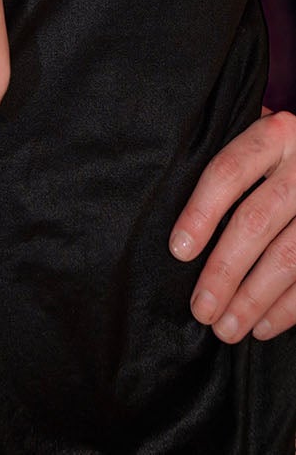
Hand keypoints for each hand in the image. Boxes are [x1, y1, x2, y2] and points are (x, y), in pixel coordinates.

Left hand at [170, 108, 295, 340]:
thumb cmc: (280, 155)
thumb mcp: (258, 141)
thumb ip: (230, 168)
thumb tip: (180, 228)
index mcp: (274, 136)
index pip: (229, 171)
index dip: (201, 211)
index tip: (179, 250)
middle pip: (257, 221)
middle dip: (225, 270)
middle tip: (201, 309)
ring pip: (288, 257)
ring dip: (253, 299)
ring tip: (226, 328)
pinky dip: (287, 308)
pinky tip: (262, 326)